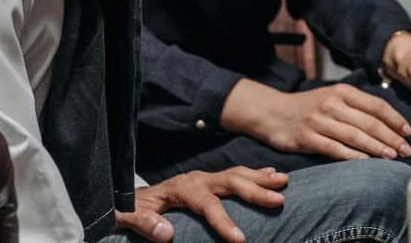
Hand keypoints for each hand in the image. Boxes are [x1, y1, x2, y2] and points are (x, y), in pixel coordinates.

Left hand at [116, 166, 287, 242]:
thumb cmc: (130, 209)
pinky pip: (235, 175)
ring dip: (260, 178)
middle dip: (255, 191)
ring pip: (236, 174)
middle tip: (279, 200)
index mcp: (180, 188)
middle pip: (230, 182)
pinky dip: (254, 174)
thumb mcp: (129, 217)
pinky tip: (270, 175)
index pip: (207, 204)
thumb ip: (145, 223)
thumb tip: (167, 234)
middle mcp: (196, 180)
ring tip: (283, 181)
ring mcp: (204, 178)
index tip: (240, 239)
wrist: (127, 197)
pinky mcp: (208, 181)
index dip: (223, 221)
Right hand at [220, 79, 410, 160]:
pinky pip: (335, 149)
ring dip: (377, 148)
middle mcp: (332, 104)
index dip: (395, 120)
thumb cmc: (310, 108)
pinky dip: (353, 157)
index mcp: (343, 92)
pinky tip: (366, 163)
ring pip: (355, 136)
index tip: (409, 133)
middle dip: (391, 138)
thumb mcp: (334, 97)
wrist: (273, 113)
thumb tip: (389, 122)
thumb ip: (357, 106)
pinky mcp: (308, 138)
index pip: (376, 105)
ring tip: (392, 157)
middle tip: (407, 150)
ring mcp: (319, 121)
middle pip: (370, 122)